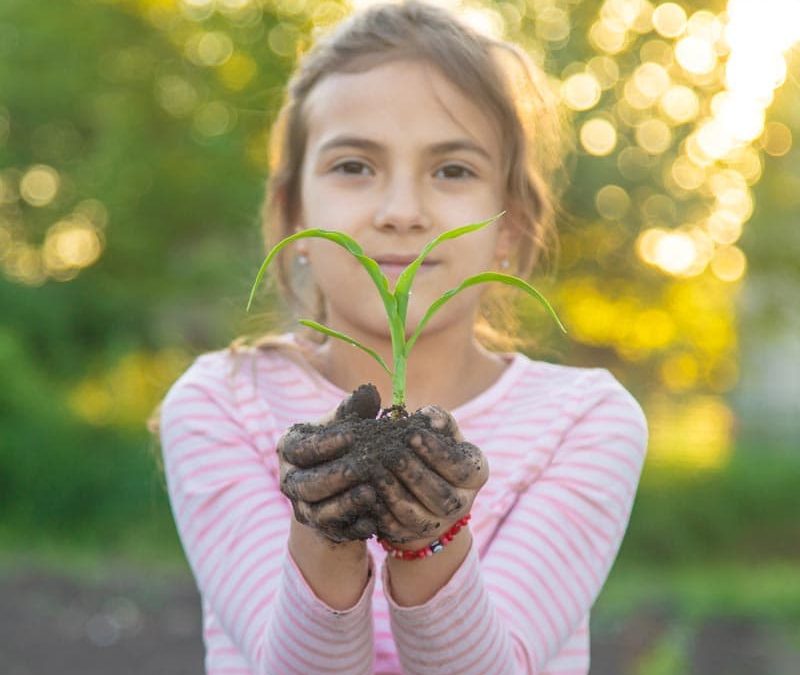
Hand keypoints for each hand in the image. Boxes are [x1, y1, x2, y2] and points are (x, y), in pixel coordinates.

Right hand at [277, 385, 380, 542]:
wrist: (343, 484)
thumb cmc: (344, 444)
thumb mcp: (346, 425)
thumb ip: (354, 410)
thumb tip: (369, 392)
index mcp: (289, 450)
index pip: (301, 449)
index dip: (325, 443)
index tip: (352, 435)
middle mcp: (290, 481)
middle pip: (307, 484)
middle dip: (335, 476)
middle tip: (362, 466)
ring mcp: (303, 508)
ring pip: (319, 511)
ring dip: (344, 503)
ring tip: (370, 492)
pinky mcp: (322, 530)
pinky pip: (336, 532)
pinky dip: (354, 527)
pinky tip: (373, 521)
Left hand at [372, 405, 488, 544]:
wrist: (423, 489)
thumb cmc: (431, 449)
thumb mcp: (440, 433)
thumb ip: (437, 420)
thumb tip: (427, 416)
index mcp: (475, 473)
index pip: (460, 466)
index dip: (436, 452)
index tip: (411, 433)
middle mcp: (462, 503)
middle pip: (441, 495)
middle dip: (414, 473)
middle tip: (391, 454)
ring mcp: (439, 525)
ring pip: (418, 516)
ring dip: (396, 494)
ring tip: (376, 472)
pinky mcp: (414, 536)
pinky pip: (397, 528)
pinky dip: (382, 512)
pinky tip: (368, 495)